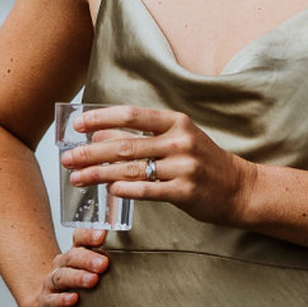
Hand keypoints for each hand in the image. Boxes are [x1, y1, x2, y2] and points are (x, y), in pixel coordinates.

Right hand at [28, 228, 107, 306]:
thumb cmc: (78, 293)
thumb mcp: (93, 276)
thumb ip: (110, 266)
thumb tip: (143, 258)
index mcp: (74, 257)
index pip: (79, 239)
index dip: (89, 235)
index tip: (103, 234)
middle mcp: (61, 268)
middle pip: (71, 257)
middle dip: (87, 258)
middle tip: (104, 264)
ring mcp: (51, 286)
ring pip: (61, 277)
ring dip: (77, 277)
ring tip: (93, 280)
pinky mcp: (44, 306)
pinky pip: (49, 300)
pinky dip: (61, 299)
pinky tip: (74, 299)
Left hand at [59, 105, 256, 226]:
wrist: (241, 189)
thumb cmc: (201, 161)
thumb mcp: (175, 139)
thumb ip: (140, 136)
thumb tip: (98, 135)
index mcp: (175, 122)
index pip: (130, 114)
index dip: (100, 119)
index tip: (77, 125)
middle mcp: (179, 141)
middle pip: (124, 144)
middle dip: (90, 153)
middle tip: (66, 159)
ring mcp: (184, 166)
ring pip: (131, 169)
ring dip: (99, 174)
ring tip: (77, 177)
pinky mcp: (186, 191)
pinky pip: (147, 190)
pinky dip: (124, 190)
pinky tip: (107, 190)